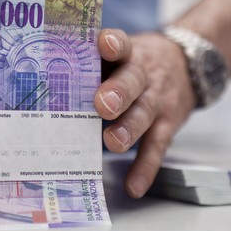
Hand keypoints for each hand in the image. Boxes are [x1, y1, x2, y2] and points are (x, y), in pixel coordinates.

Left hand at [94, 29, 196, 197]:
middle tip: (102, 104)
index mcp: (127, 53)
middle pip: (132, 81)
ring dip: (129, 129)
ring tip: (113, 143)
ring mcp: (157, 100)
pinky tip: (133, 186)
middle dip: (118, 93)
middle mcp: (143, 74)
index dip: (113, 44)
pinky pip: (157, 146)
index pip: (121, 44)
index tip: (104, 44)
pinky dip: (145, 168)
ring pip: (144, 113)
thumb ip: (92, 64)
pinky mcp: (168, 124)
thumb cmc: (135, 62)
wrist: (188, 64)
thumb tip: (42, 82)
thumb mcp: (121, 54)